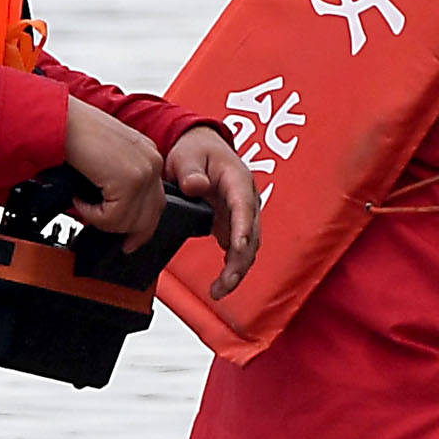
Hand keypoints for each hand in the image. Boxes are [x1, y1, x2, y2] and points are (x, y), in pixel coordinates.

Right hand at [61, 97, 163, 238]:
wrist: (61, 120)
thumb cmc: (73, 135)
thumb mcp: (104, 162)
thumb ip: (118, 185)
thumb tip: (116, 219)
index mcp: (147, 156)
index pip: (156, 204)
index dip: (141, 227)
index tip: (129, 242)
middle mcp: (152, 162)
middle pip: (149, 217)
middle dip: (120, 229)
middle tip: (97, 224)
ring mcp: (144, 170)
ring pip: (129, 222)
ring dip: (100, 219)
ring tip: (82, 200)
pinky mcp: (131, 179)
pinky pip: (113, 218)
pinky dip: (91, 214)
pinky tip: (80, 197)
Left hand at [165, 127, 263, 298]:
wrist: (201, 148)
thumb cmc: (196, 150)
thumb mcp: (187, 154)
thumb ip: (190, 171)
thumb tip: (196, 186)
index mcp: (238, 180)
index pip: (244, 206)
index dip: (242, 229)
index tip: (237, 248)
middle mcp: (246, 200)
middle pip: (251, 234)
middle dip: (240, 261)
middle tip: (224, 283)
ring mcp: (242, 214)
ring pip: (248, 247)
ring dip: (237, 270)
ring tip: (219, 290)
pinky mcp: (234, 225)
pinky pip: (238, 250)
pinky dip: (232, 268)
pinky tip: (220, 285)